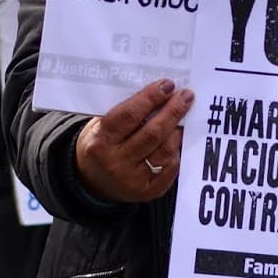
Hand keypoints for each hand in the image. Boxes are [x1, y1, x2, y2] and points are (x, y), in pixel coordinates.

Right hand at [75, 79, 193, 202]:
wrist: (92, 181)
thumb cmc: (101, 144)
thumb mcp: (100, 126)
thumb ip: (125, 111)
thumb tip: (159, 92)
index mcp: (101, 141)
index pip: (129, 116)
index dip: (150, 98)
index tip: (167, 85)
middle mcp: (115, 162)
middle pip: (152, 133)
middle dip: (172, 112)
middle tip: (185, 96)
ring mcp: (132, 180)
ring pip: (164, 151)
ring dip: (177, 131)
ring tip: (184, 117)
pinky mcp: (147, 192)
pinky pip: (170, 169)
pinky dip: (176, 152)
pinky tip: (178, 139)